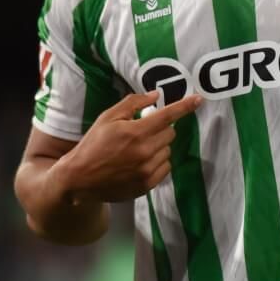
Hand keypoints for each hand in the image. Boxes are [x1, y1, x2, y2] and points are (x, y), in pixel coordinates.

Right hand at [56, 91, 202, 202]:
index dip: (185, 106)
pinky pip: (165, 167)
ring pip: (168, 150)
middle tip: (142, 131)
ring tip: (138, 149)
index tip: (199, 99)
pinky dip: (158, 162)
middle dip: (161, 128)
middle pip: (170, 133)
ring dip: (159, 146)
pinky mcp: (148, 184)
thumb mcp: (107, 117)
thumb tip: (156, 96)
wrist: (80, 178)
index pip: (168, 115)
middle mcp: (145, 151)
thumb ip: (133, 103)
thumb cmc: (93, 144)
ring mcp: (147, 170)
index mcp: (135, 132)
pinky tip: (140, 162)